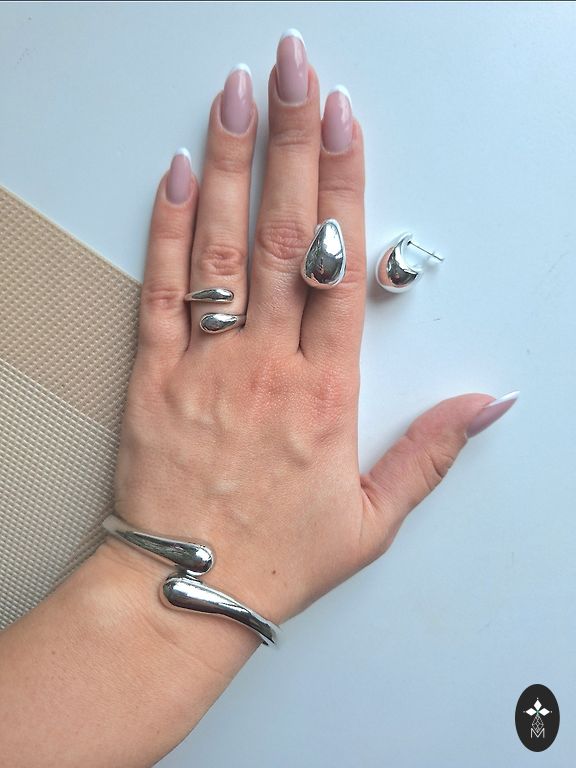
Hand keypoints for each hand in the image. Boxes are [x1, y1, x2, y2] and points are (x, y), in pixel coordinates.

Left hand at [101, 34, 514, 630]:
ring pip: (223, 249)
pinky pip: (161, 292)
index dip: (346, 185)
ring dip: (234, 166)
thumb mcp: (373, 519)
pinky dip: (168, 230)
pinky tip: (178, 175)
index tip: (344, 123)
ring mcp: (205, 366)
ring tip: (237, 94)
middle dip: (292, 143)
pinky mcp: (152, 377)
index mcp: (326, 395)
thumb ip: (429, 453)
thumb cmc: (278, 556)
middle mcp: (266, 367)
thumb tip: (487, 405)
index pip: (343, 268)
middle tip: (295, 72)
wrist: (188, 591)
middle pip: (287, 236)